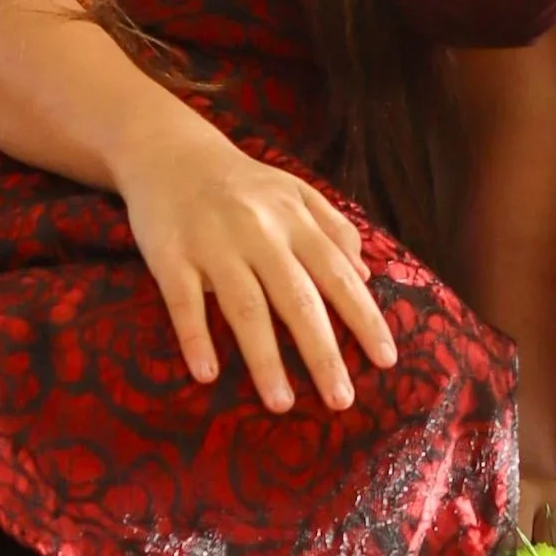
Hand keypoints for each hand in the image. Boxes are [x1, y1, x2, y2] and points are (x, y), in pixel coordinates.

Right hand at [116, 115, 395, 414]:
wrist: (170, 152)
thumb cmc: (242, 183)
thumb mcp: (295, 192)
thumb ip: (333, 229)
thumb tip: (365, 275)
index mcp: (294, 219)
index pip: (337, 275)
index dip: (363, 318)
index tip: (386, 360)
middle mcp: (258, 232)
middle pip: (296, 299)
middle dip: (322, 352)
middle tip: (341, 400)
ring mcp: (212, 244)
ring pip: (244, 306)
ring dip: (264, 358)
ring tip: (282, 403)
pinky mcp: (170, 255)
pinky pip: (183, 302)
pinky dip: (196, 338)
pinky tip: (207, 374)